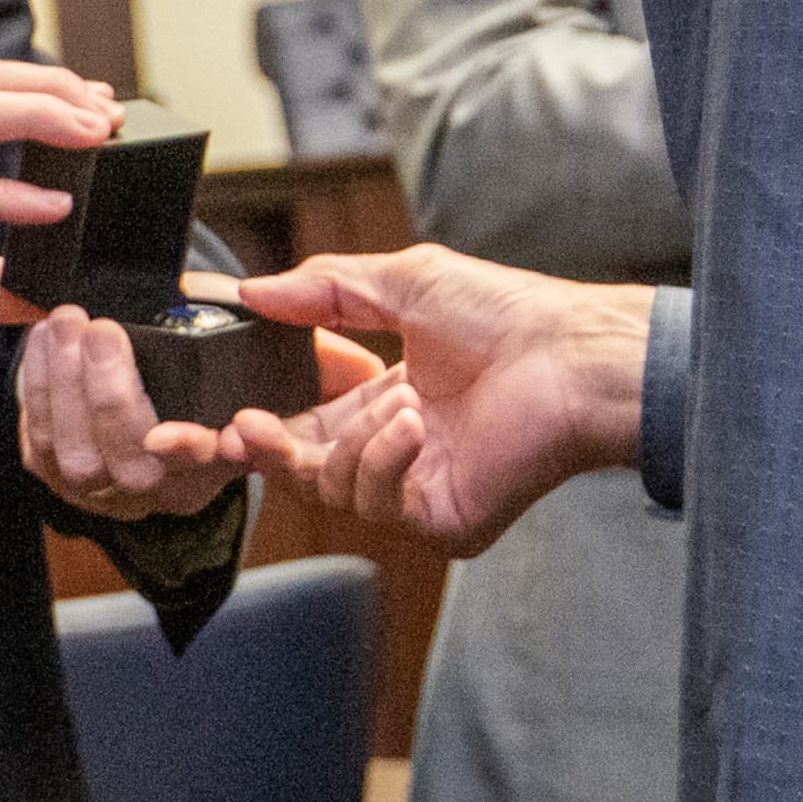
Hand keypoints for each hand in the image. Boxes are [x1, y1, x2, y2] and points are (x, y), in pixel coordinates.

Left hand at [23, 284, 392, 520]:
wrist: (159, 413)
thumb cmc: (220, 379)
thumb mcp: (275, 370)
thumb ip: (320, 366)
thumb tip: (365, 369)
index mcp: (215, 466)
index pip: (207, 466)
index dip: (188, 453)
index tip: (169, 429)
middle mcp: (160, 489)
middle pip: (126, 455)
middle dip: (106, 390)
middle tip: (97, 327)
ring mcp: (105, 489)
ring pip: (74, 451)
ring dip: (61, 384)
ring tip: (63, 324)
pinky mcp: (59, 479)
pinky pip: (38, 446)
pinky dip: (33, 392)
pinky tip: (40, 345)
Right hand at [222, 247, 654, 552]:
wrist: (575, 356)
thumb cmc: (510, 315)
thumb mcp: (402, 282)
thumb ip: (322, 289)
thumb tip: (251, 288)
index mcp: (383, 399)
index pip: (301, 423)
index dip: (260, 421)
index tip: (228, 408)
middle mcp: (396, 449)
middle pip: (302, 467)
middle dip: (267, 449)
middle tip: (243, 426)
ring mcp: (416, 488)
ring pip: (333, 488)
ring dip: (355, 441)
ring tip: (403, 401)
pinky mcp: (441, 519)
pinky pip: (377, 506)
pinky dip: (383, 461)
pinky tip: (413, 424)